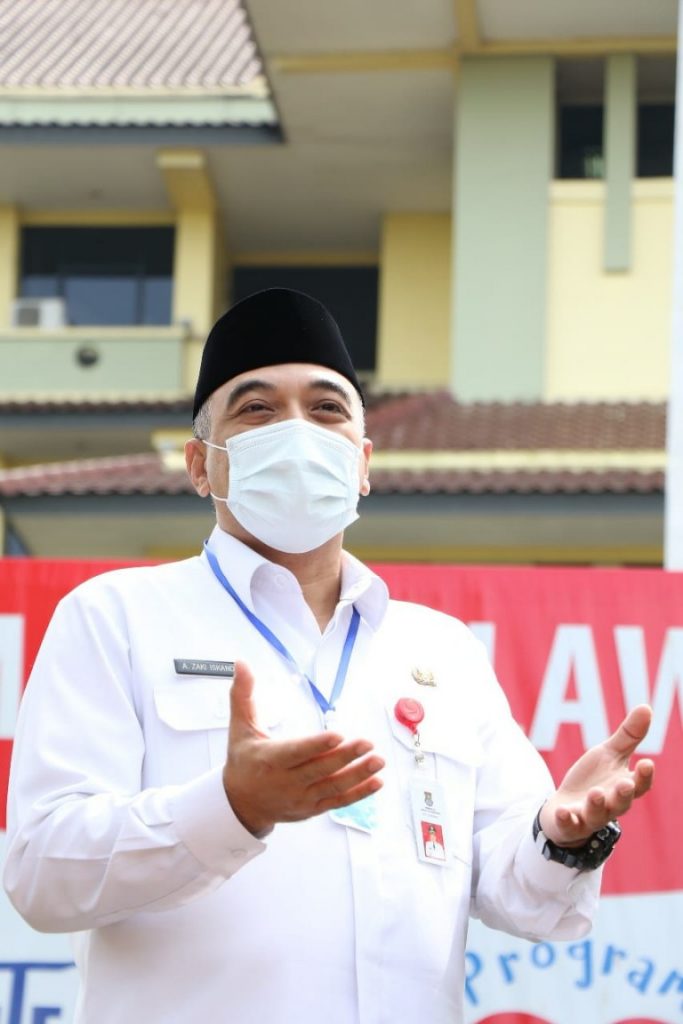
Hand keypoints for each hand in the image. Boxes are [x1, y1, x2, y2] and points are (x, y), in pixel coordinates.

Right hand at [223, 661, 383, 835]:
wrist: (240, 804)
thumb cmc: (242, 761)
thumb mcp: (240, 728)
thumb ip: (242, 695)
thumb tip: (241, 664)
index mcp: (270, 759)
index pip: (296, 752)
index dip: (317, 745)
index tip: (338, 735)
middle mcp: (286, 781)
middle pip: (320, 769)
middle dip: (346, 756)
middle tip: (367, 743)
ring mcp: (301, 797)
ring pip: (333, 787)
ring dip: (358, 775)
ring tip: (378, 761)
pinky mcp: (312, 808)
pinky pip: (338, 802)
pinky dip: (358, 794)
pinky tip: (376, 781)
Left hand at [539, 704, 654, 846]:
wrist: (564, 808)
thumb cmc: (593, 779)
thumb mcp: (609, 754)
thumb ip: (628, 736)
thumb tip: (647, 707)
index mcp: (622, 787)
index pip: (639, 785)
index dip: (644, 777)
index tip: (648, 762)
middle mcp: (610, 805)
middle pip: (621, 803)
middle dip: (624, 794)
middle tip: (626, 783)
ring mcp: (589, 817)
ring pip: (597, 815)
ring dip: (597, 805)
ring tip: (596, 793)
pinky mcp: (569, 825)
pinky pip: (568, 825)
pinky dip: (566, 819)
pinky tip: (562, 811)